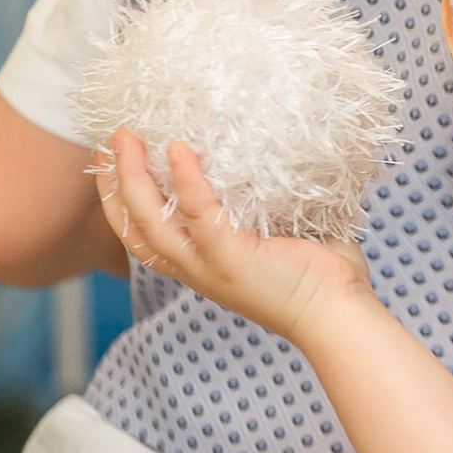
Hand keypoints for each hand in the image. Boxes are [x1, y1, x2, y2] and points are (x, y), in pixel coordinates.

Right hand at [95, 130, 374, 342]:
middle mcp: (196, 268)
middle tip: (112, 139)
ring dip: (132, 178)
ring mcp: (210, 266)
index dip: (121, 198)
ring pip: (150, 223)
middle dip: (115, 182)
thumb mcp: (280, 232)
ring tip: (126, 138)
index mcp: (201, 263)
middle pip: (134, 226)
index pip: (143, 233)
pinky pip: (200, 215)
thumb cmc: (322, 274)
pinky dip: (187, 182)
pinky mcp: (231, 259)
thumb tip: (279, 150)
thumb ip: (266, 199)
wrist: (340, 314)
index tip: (113, 159)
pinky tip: (178, 150)